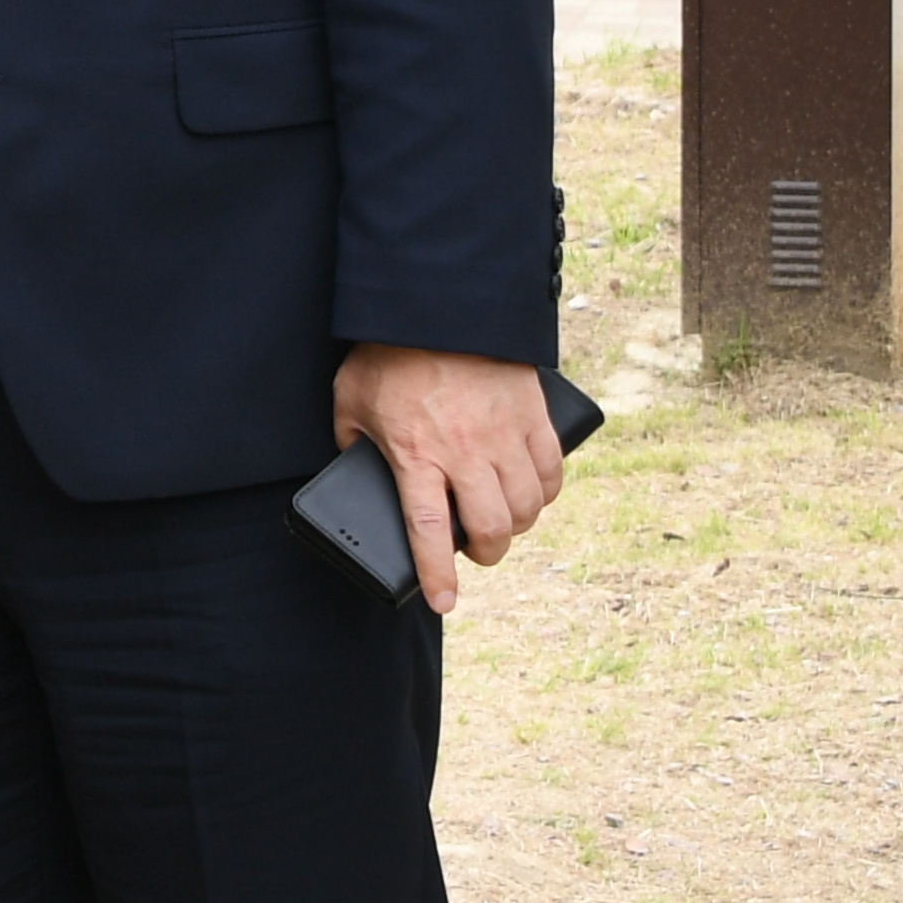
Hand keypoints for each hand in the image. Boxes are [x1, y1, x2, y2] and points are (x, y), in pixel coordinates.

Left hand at [329, 343, 566, 615]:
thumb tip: (358, 471)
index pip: (430, 531)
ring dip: (517, 524)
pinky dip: (545, 491)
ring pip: (527, 506)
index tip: (444, 602)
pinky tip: (531, 491)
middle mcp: (465, 450)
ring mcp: (505, 433)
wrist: (440, 301)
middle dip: (487, 553)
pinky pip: (551, 471)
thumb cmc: (390, 351)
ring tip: (501, 518)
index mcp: (416, 452)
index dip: (437, 574)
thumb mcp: (351, 399)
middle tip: (478, 550)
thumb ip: (353, 441)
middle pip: (492, 528)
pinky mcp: (533, 415)